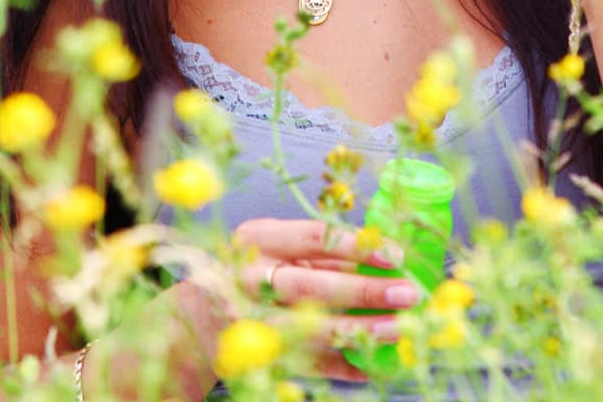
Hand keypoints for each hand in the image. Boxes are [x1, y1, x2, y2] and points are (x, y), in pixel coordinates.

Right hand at [227, 217, 419, 383]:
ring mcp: (251, 323)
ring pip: (312, 329)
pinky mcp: (258, 358)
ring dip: (362, 330)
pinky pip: (307, 364)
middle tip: (408, 293)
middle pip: (313, 285)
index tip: (396, 255)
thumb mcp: (274, 246)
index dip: (357, 245)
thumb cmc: (248, 269)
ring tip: (401, 328)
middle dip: (365, 291)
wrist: (194, 318)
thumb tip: (383, 259)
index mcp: (256, 239)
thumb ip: (320, 252)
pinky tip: (372, 364)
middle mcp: (250, 279)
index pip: (313, 237)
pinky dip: (342, 365)